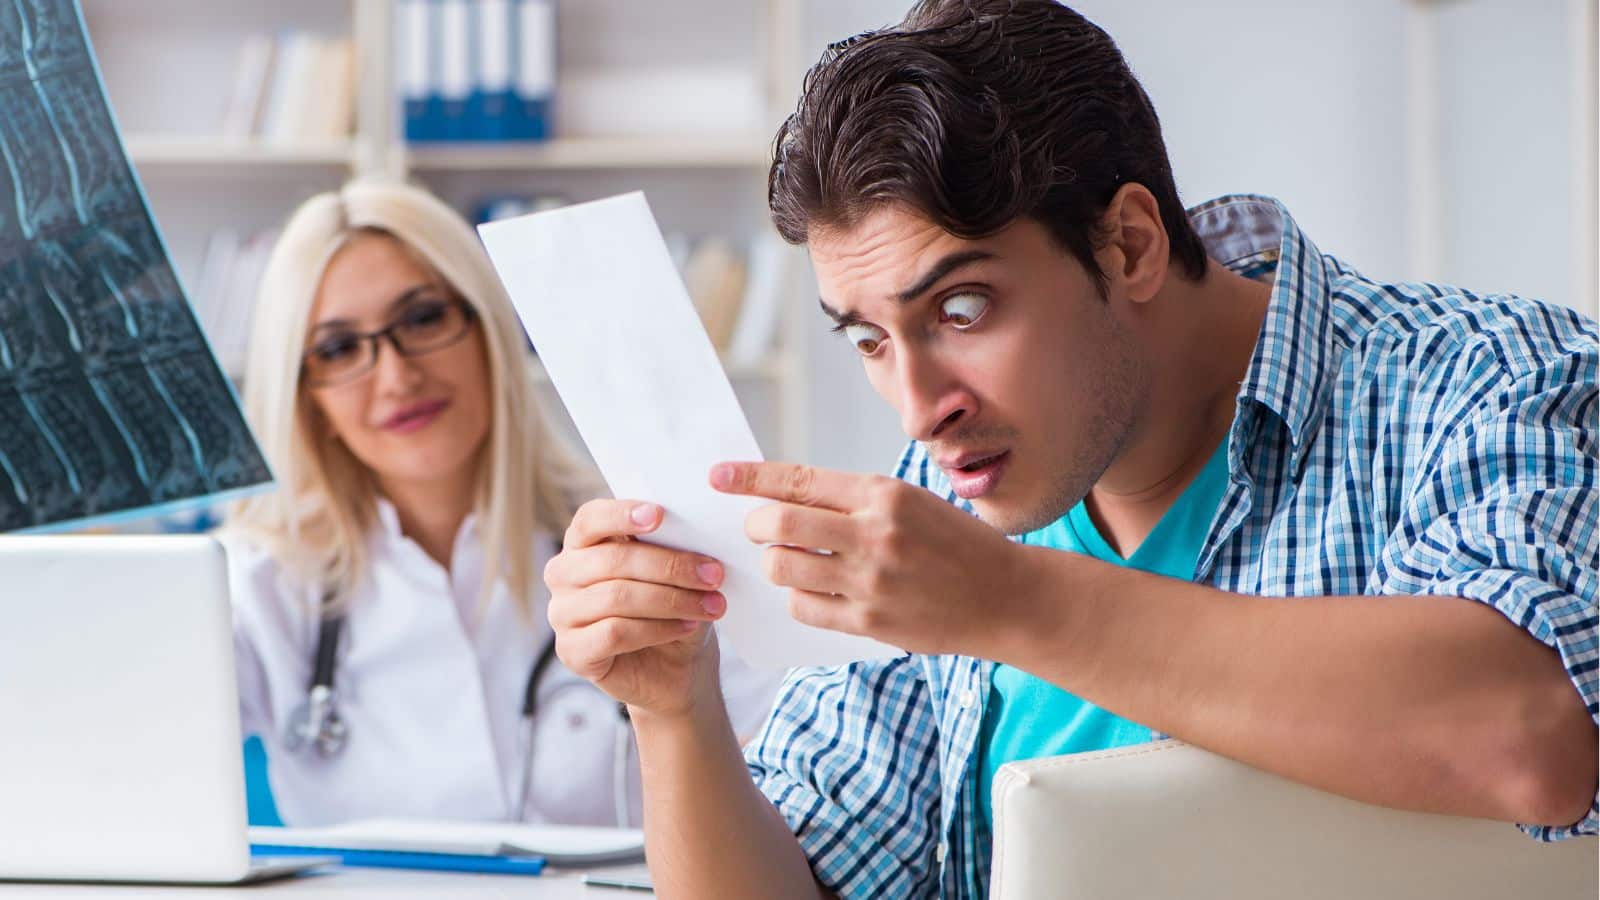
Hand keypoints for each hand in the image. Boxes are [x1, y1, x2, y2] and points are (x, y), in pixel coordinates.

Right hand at [544, 499, 728, 718]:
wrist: (677, 668)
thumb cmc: (673, 609)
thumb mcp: (677, 573)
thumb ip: (671, 547)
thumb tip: (690, 528)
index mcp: (584, 543)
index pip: (591, 518)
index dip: (622, 514)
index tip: (660, 515)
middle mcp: (564, 574)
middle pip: (612, 560)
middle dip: (670, 566)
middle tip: (713, 574)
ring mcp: (562, 614)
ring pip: (617, 597)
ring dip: (672, 600)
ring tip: (710, 606)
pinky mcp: (571, 651)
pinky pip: (615, 633)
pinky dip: (658, 629)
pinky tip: (686, 627)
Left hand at [711, 460, 1029, 657]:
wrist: (1007, 597)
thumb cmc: (955, 544)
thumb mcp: (910, 503)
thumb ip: (853, 500)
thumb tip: (785, 498)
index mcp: (884, 494)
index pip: (798, 480)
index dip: (750, 477)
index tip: (718, 476)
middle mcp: (875, 533)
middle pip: (779, 524)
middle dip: (755, 524)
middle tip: (756, 528)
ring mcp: (871, 581)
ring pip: (783, 567)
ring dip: (774, 563)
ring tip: (788, 561)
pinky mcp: (870, 622)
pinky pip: (804, 607)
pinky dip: (796, 597)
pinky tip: (811, 590)